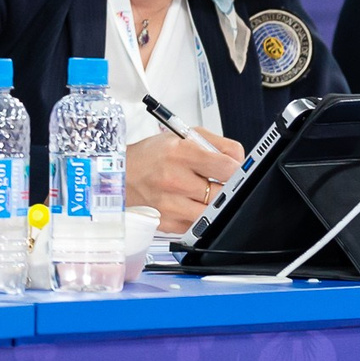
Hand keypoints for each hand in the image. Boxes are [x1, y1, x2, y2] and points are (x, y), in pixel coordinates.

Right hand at [127, 128, 243, 233]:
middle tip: (220, 183)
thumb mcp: (182, 136)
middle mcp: (174, 179)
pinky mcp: (167, 222)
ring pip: (212, 213)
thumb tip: (239, 161)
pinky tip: (190, 204)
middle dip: (227, 188)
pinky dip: (199, 216)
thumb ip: (217, 144)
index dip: (236, 169)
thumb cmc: (151, 155)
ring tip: (205, 194)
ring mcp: (170, 204)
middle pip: (222, 193)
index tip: (233, 170)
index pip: (226, 167)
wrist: (119, 175)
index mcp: (179, 153)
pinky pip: (197, 225)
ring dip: (213, 204)